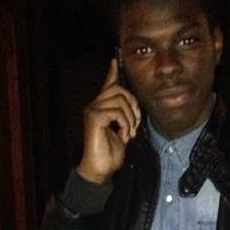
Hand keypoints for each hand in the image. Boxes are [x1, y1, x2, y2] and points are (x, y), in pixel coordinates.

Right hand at [75, 59, 140, 184]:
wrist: (100, 169)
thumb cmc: (110, 154)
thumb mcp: (123, 132)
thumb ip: (126, 118)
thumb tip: (134, 109)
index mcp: (102, 108)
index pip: (107, 85)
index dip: (112, 72)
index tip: (114, 60)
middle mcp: (95, 106)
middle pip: (118, 88)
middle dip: (133, 103)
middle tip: (136, 122)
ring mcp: (93, 111)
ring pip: (119, 99)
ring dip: (130, 117)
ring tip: (129, 132)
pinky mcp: (94, 118)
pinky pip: (117, 111)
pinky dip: (125, 123)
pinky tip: (124, 135)